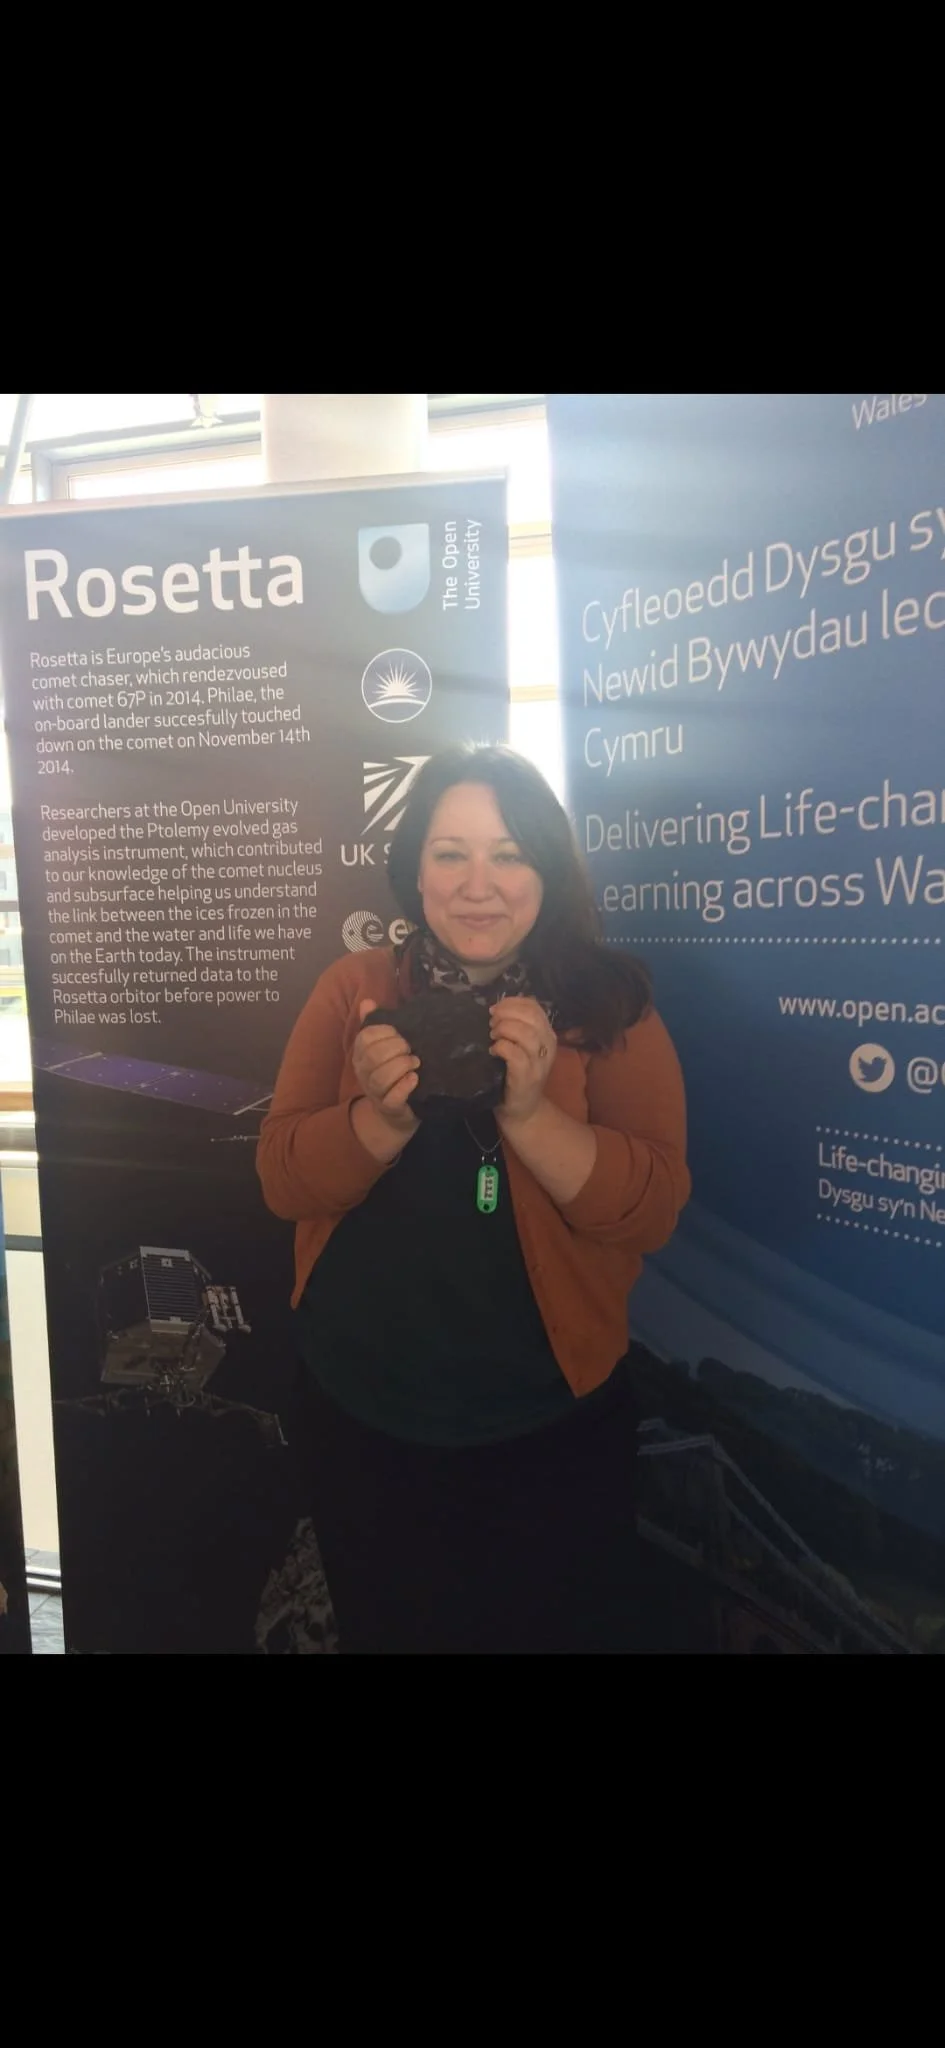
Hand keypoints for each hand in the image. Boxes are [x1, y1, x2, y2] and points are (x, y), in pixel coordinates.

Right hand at [352, 1000, 419, 1133]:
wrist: (397, 1112)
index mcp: (361, 1055)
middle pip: (374, 1056)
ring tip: (415, 1063)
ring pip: (381, 1077)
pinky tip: (414, 1079)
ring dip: (401, 1066)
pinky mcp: (389, 1108)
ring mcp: (375, 1092)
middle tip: (410, 1050)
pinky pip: (392, 1098)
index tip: (400, 1034)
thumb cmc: (392, 1073)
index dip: (385, 1032)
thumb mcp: (384, 1048)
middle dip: (396, 1048)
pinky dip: (404, 1086)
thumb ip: (375, 1025)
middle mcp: (364, 1073)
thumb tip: (367, 1002)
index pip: (365, 1037)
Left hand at [490, 997, 556, 1123]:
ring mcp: (539, 1063)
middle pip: (530, 1017)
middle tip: (491, 1022)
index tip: (496, 1008)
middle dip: (506, 1014)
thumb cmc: (516, 1074)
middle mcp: (548, 1046)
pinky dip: (501, 1047)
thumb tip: (497, 1007)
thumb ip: (517, 1027)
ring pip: (525, 1034)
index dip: (512, 1002)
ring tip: (492, 1036)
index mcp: (547, 1035)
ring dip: (503, 1030)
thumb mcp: (522, 1046)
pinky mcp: (527, 1077)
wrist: (523, 1110)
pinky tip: (493, 1051)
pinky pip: (515, 1054)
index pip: (534, 1006)